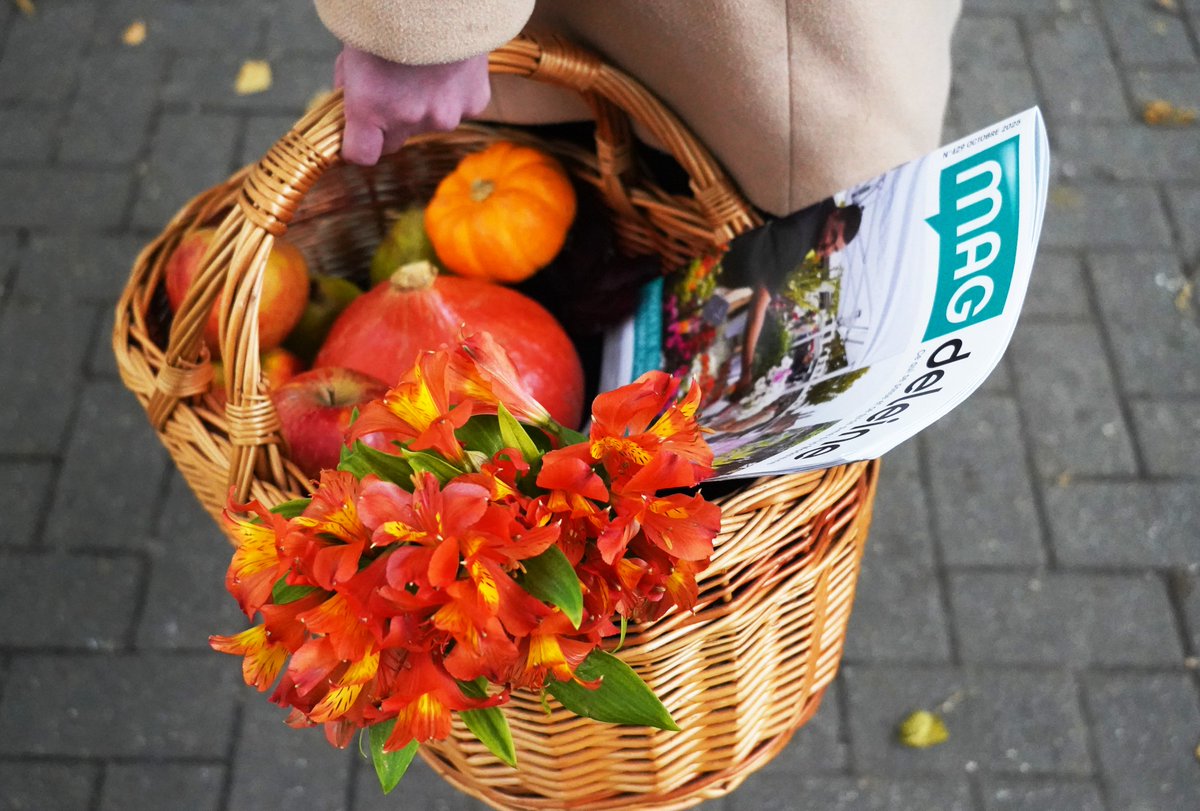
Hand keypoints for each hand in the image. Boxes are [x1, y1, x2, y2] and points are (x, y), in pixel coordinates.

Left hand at [335, 44, 490, 164]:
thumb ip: (351, 85)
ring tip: (426, 67)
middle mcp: (409, 118)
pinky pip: (461, 107)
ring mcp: (446, 113)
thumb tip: (350, 106)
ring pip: (431, 122)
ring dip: (427, 104)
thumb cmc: (388, 14)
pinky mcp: (474, 103)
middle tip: (394, 88)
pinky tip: (450, 65)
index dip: (358, 144)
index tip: (357, 134)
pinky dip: (455, 92)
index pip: (362, 154)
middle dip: (392, 123)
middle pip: (397, 141)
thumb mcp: (354, 50)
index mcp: (371, 107)